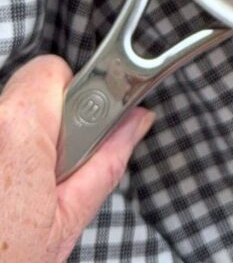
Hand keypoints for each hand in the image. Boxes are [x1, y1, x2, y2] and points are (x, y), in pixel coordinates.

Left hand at [0, 55, 153, 262]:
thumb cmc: (7, 262)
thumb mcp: (67, 221)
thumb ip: (107, 162)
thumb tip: (138, 120)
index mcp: (17, 129)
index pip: (50, 69)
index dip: (73, 93)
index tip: (82, 127)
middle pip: (28, 92)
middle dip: (49, 120)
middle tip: (53, 170)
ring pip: (9, 115)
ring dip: (25, 140)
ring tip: (25, 190)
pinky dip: (7, 153)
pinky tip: (7, 192)